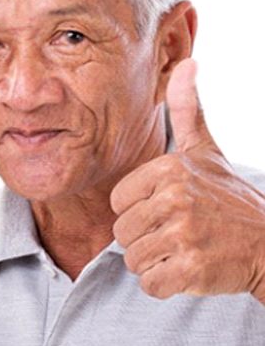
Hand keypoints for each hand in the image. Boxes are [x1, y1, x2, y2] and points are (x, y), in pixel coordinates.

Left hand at [110, 58, 264, 302]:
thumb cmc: (228, 197)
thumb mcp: (207, 149)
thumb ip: (188, 109)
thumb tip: (189, 61)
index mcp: (169, 168)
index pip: (118, 202)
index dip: (137, 210)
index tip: (166, 209)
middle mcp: (175, 197)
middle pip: (122, 232)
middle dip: (144, 238)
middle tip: (177, 233)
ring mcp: (185, 234)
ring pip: (133, 259)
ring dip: (154, 262)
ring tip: (183, 249)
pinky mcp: (193, 269)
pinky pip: (150, 284)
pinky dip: (164, 284)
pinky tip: (187, 270)